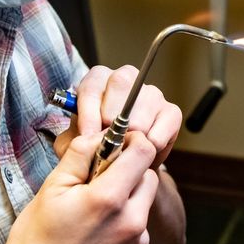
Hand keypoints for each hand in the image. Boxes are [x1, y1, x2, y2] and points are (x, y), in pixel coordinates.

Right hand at [0, 130, 159, 243]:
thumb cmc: (36, 238)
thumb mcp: (53, 186)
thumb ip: (82, 153)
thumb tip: (103, 134)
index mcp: (109, 198)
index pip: (143, 151)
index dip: (130, 140)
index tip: (112, 145)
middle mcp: (132, 220)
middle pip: (149, 174)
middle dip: (129, 168)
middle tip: (97, 178)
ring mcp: (137, 240)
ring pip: (145, 198)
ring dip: (129, 192)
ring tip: (95, 205)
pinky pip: (140, 222)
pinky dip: (126, 217)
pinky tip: (98, 228)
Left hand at [67, 65, 182, 169]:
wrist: (121, 164)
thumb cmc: (96, 147)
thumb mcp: (76, 144)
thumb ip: (72, 141)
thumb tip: (81, 139)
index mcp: (98, 80)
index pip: (92, 85)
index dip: (89, 111)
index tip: (87, 135)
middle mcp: (126, 79)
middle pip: (120, 83)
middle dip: (112, 117)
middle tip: (108, 141)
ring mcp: (151, 93)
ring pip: (143, 104)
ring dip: (134, 133)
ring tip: (125, 151)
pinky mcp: (170, 111)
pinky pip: (166, 122)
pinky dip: (154, 141)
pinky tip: (144, 152)